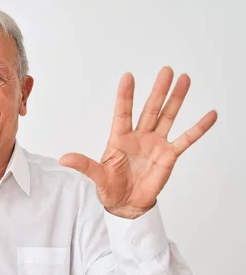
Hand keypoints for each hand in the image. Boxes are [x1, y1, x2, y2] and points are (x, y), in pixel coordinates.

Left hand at [60, 66, 216, 218]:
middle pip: (150, 109)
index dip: (125, 96)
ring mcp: (155, 144)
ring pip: (167, 117)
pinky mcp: (169, 156)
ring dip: (176, 99)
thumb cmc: (110, 188)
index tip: (128, 77)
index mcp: (119, 139)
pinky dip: (198, 128)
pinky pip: (185, 140)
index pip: (123, 112)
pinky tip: (210, 115)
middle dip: (158, 90)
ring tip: (184, 79)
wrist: (126, 204)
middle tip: (167, 70)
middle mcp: (139, 137)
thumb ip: (84, 165)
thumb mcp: (97, 176)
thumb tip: (64, 158)